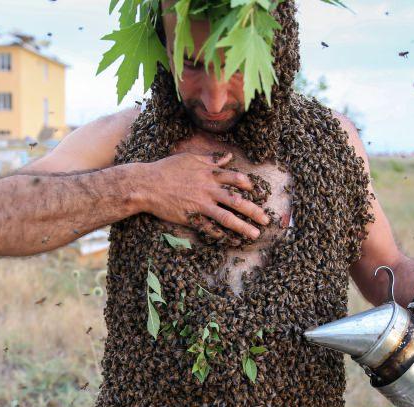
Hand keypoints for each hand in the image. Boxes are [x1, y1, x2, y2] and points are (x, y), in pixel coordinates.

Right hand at [144, 152, 270, 242]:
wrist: (147, 184)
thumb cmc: (167, 169)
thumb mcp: (190, 158)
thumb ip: (211, 159)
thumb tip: (228, 157)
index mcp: (209, 174)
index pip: (236, 179)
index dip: (249, 186)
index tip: (257, 193)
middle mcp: (209, 190)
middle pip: (237, 201)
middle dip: (254, 211)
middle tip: (266, 220)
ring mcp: (201, 205)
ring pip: (227, 217)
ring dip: (243, 227)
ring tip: (255, 234)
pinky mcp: (191, 218)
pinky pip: (210, 228)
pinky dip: (221, 235)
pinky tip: (231, 241)